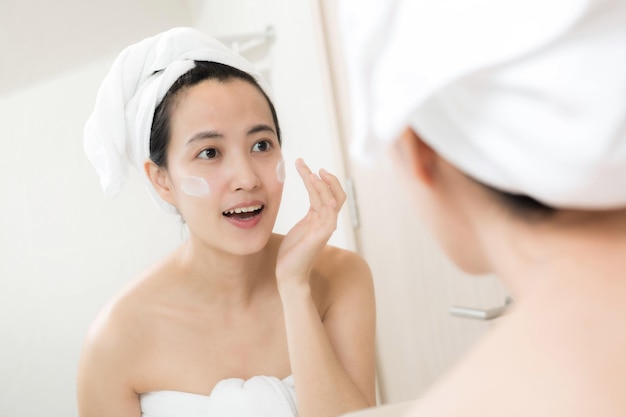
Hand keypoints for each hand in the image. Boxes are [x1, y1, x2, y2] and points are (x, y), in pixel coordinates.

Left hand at [276, 158, 346, 289]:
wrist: (289, 274)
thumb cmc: (292, 253)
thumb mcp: (300, 227)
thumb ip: (309, 215)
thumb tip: (311, 200)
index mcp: (320, 218)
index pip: (326, 193)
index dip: (317, 178)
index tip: (303, 165)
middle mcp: (325, 221)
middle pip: (336, 194)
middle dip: (327, 179)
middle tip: (314, 167)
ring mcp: (324, 229)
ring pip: (330, 202)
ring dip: (322, 187)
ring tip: (311, 174)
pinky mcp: (319, 238)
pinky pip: (330, 220)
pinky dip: (330, 208)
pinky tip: (326, 199)